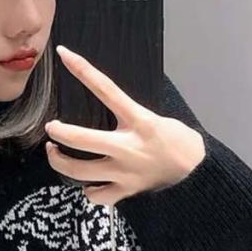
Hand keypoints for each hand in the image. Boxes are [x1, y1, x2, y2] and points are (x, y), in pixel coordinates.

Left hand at [44, 45, 205, 205]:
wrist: (200, 175)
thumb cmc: (177, 141)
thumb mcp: (156, 117)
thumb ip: (129, 112)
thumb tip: (105, 97)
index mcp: (140, 121)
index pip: (106, 89)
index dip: (83, 70)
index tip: (63, 54)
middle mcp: (128, 147)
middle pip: (80, 139)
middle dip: (59, 132)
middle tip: (52, 128)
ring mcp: (125, 173)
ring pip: (79, 171)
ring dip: (60, 161)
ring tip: (55, 153)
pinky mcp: (126, 192)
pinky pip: (96, 196)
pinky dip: (88, 190)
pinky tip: (87, 183)